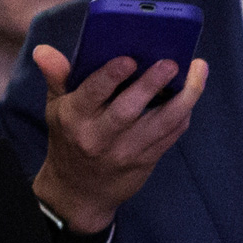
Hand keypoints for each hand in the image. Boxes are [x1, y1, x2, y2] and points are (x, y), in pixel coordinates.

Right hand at [30, 42, 208, 236]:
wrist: (79, 191)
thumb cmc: (70, 139)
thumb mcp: (57, 108)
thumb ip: (57, 76)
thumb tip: (44, 50)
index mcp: (75, 118)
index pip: (92, 94)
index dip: (110, 76)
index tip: (129, 59)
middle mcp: (100, 136)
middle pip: (128, 110)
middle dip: (150, 85)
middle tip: (170, 62)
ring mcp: (126, 151)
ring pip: (160, 123)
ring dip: (184, 97)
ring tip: (198, 70)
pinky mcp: (146, 160)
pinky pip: (171, 135)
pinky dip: (184, 112)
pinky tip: (193, 90)